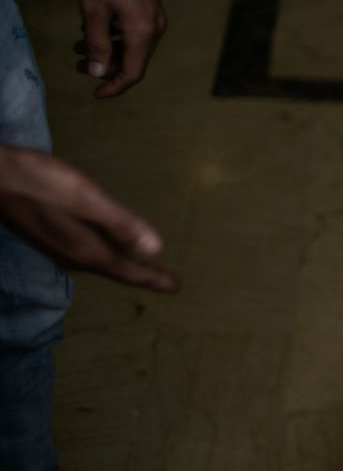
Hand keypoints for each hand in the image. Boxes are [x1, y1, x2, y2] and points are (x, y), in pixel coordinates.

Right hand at [0, 143, 178, 290]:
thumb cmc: (38, 182)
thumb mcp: (85, 198)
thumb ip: (120, 223)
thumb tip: (155, 249)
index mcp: (87, 250)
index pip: (129, 271)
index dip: (154, 279)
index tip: (177, 287)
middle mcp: (72, 256)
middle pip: (116, 270)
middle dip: (141, 276)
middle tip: (164, 281)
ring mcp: (57, 247)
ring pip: (99, 263)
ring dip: (123, 266)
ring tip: (141, 267)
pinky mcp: (47, 235)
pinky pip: (86, 252)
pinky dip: (105, 253)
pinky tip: (106, 245)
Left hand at [75, 0, 165, 97]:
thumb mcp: (92, 10)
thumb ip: (95, 44)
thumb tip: (97, 72)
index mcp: (143, 31)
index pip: (133, 72)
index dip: (114, 86)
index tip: (95, 94)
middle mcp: (155, 27)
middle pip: (134, 60)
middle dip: (106, 66)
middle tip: (78, 65)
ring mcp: (154, 15)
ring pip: (132, 45)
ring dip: (107, 50)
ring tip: (78, 47)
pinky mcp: (149, 5)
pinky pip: (134, 31)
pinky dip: (114, 36)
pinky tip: (93, 27)